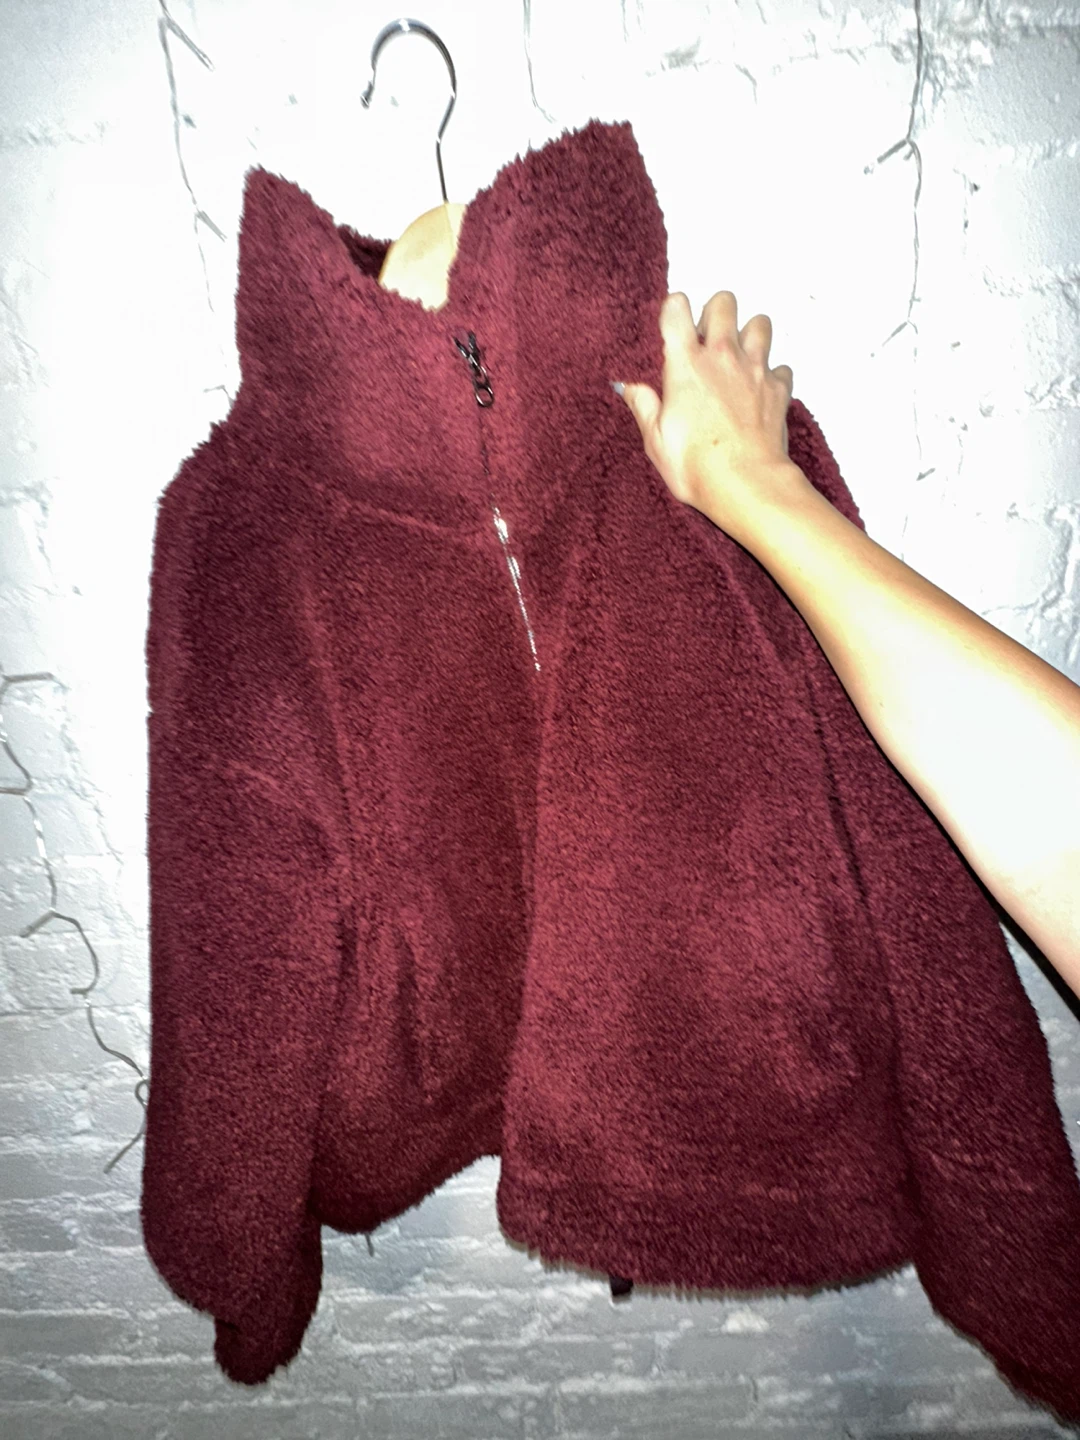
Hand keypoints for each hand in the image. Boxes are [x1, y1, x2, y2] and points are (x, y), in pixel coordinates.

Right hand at [615, 291, 798, 540]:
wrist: (745, 484)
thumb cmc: (696, 465)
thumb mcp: (655, 440)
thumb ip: (643, 406)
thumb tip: (629, 388)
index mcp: (686, 363)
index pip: (676, 308)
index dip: (672, 311)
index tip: (670, 328)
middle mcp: (722, 356)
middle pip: (723, 302)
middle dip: (713, 314)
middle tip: (705, 342)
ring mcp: (755, 369)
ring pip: (760, 323)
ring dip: (749, 334)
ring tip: (737, 358)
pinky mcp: (778, 389)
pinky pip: (781, 366)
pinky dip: (772, 374)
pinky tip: (760, 390)